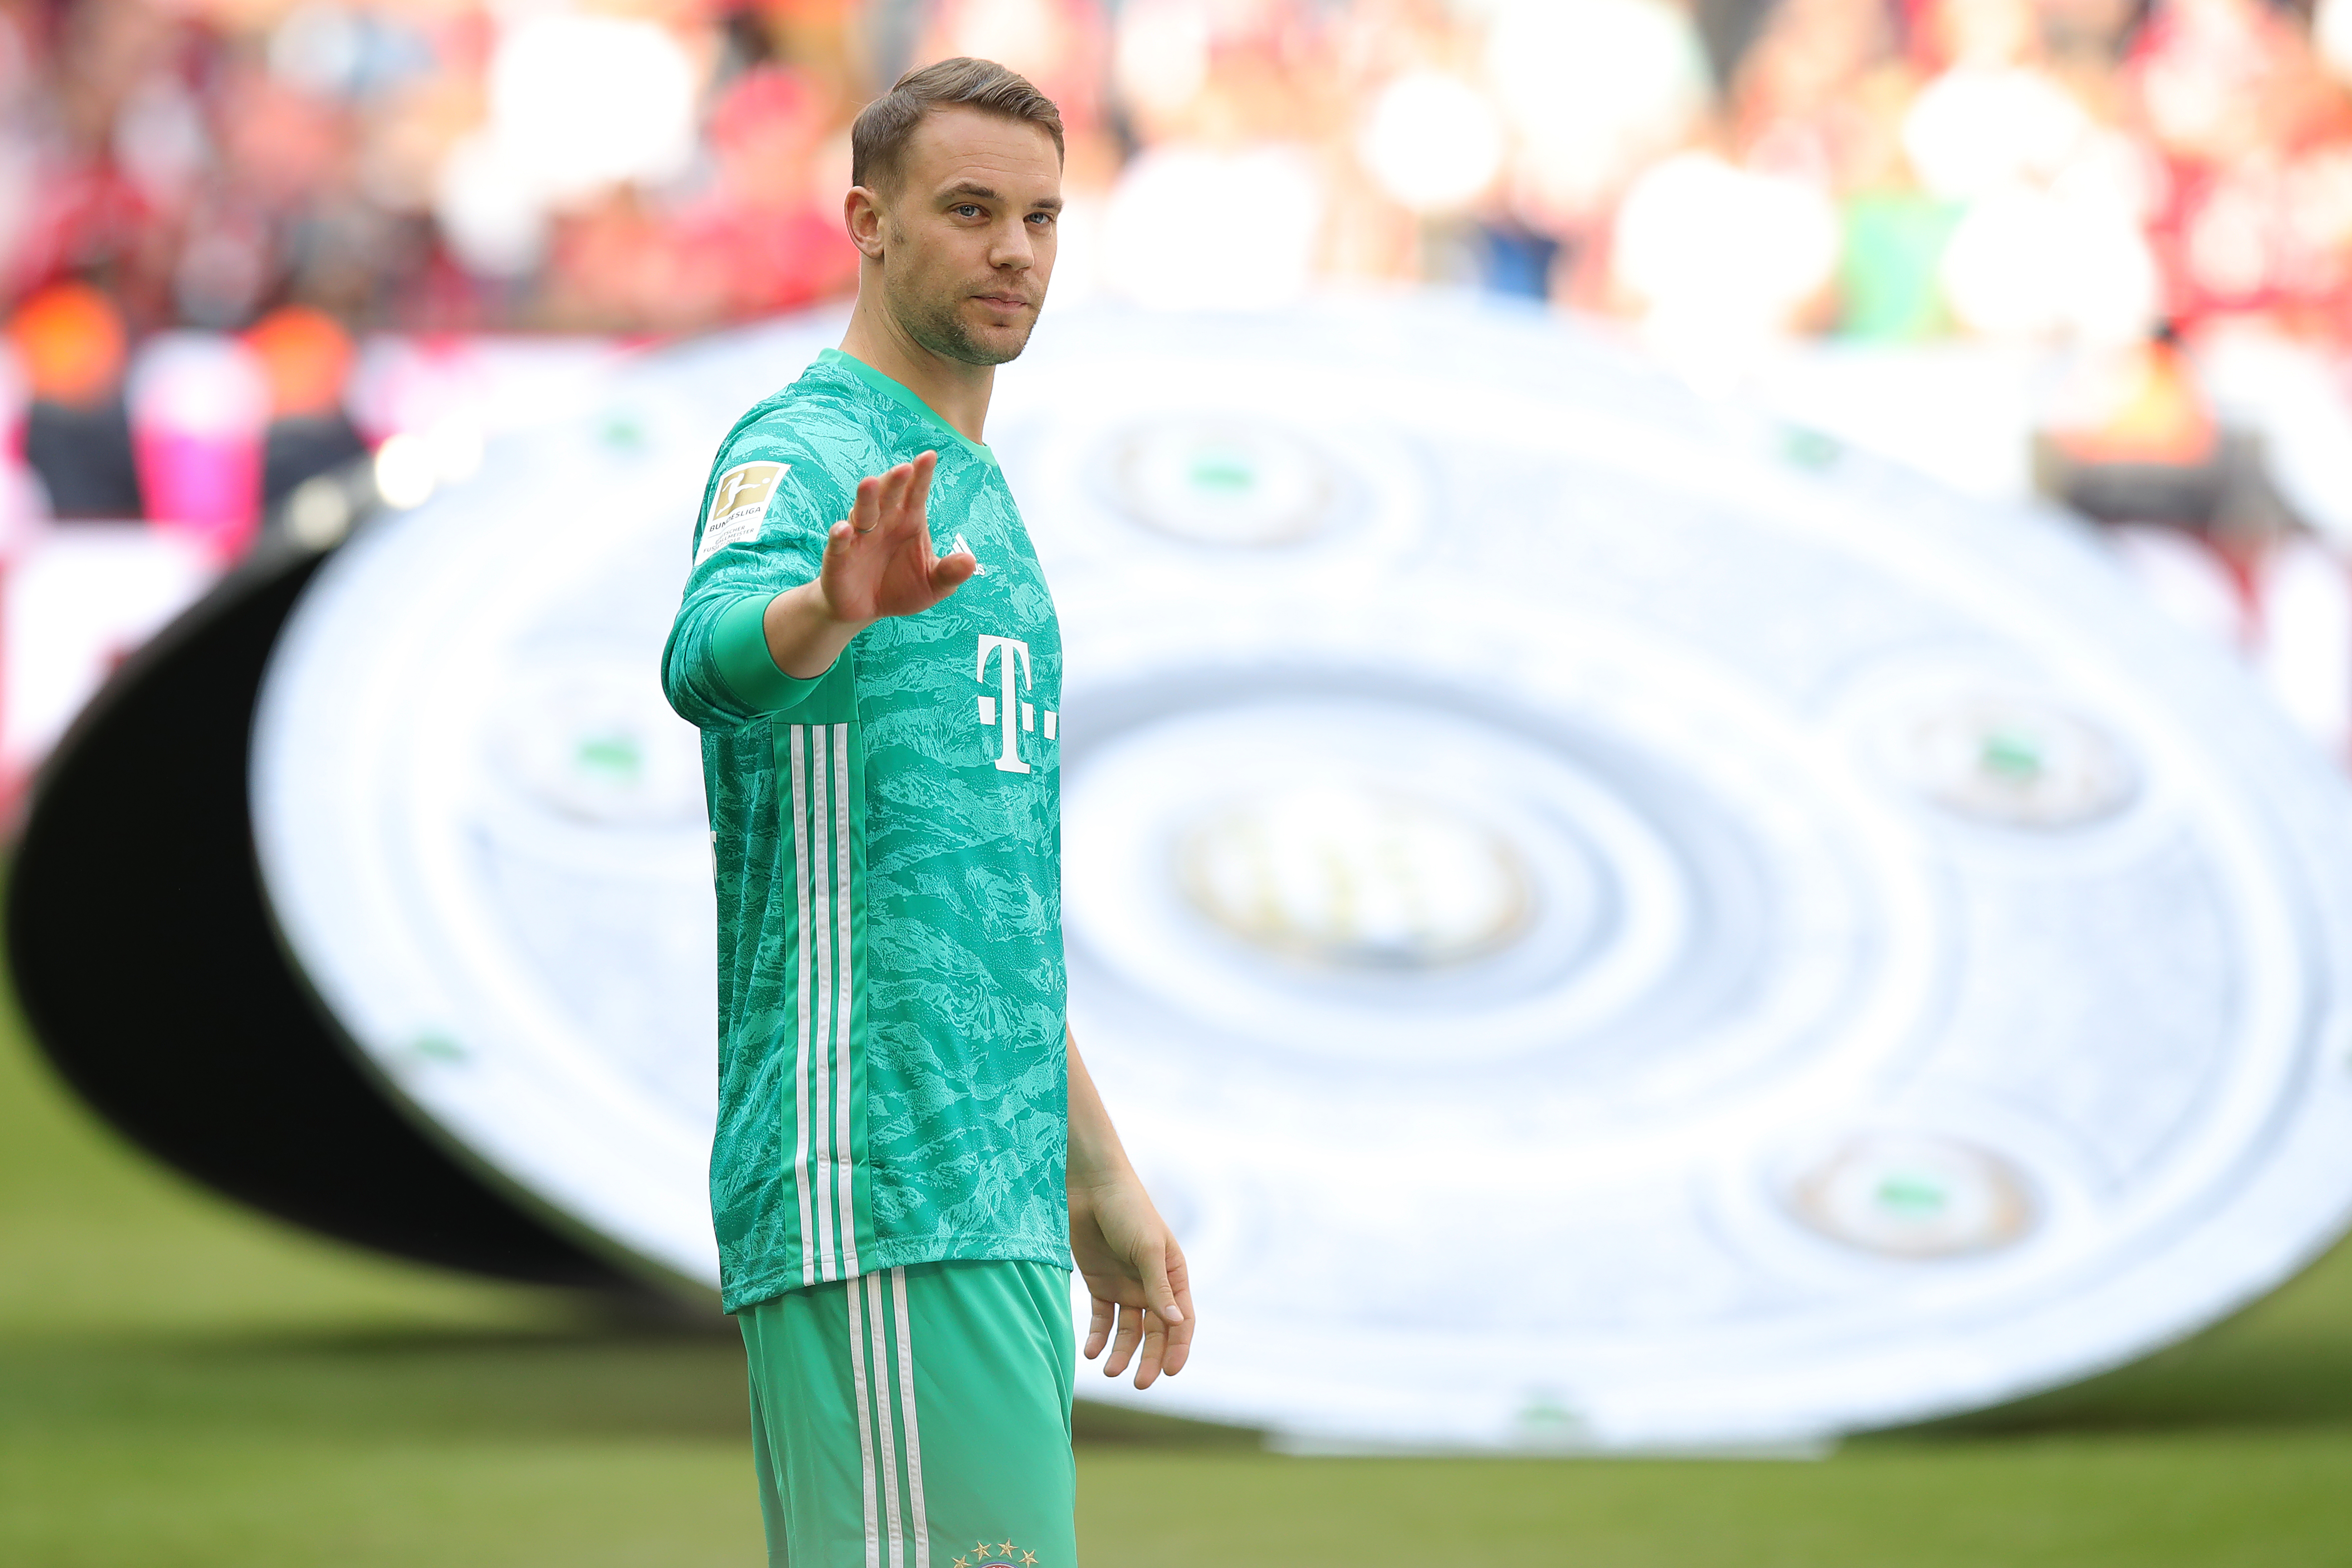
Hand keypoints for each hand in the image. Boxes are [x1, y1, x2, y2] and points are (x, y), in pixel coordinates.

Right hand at [815, 451, 975, 625]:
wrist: (867, 610)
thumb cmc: (902, 588)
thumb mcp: (933, 585)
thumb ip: (949, 573)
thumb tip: (970, 561)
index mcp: (909, 520)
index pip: (917, 493)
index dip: (922, 475)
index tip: (930, 456)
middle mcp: (884, 521)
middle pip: (889, 496)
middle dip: (895, 481)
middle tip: (905, 468)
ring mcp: (859, 536)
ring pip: (863, 511)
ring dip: (866, 497)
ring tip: (870, 483)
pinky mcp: (839, 555)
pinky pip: (839, 542)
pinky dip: (840, 534)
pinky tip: (845, 529)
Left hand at [1069, 1173, 1192, 1388]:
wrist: (1089, 1185)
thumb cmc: (1127, 1209)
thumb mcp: (1147, 1248)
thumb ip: (1158, 1287)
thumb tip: (1176, 1323)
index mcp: (1172, 1275)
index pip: (1181, 1320)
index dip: (1178, 1347)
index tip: (1168, 1372)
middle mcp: (1151, 1285)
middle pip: (1154, 1331)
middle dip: (1149, 1358)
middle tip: (1139, 1383)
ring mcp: (1125, 1285)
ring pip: (1127, 1330)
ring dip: (1121, 1352)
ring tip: (1110, 1371)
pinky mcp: (1099, 1283)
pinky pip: (1101, 1318)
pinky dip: (1097, 1336)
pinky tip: (1090, 1351)